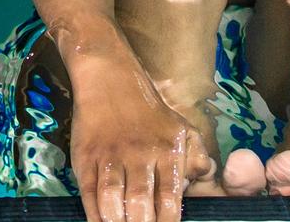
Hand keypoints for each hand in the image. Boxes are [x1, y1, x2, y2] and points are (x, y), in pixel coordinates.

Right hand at [68, 64, 216, 221]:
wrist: (110, 80)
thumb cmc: (150, 112)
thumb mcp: (182, 130)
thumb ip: (196, 158)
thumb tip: (203, 180)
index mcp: (167, 154)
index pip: (170, 200)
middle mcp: (139, 157)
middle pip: (140, 204)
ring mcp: (110, 158)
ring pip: (111, 200)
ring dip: (116, 221)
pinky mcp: (86, 157)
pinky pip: (88, 192)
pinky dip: (93, 214)